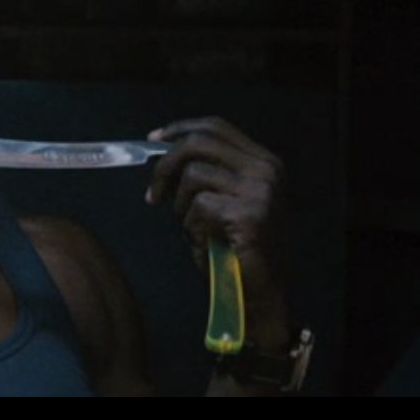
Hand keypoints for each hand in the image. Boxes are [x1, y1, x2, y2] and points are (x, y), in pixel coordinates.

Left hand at [144, 117, 290, 352]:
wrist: (257, 293)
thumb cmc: (234, 250)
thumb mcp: (223, 201)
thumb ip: (205, 173)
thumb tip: (164, 152)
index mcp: (263, 162)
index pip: (216, 127)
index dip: (180, 129)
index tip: (154, 139)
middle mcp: (266, 170)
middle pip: (199, 143)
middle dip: (166, 166)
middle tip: (153, 194)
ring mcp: (260, 191)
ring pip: (193, 176)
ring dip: (181, 206)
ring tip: (192, 229)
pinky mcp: (249, 214)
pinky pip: (198, 206)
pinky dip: (192, 227)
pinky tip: (204, 243)